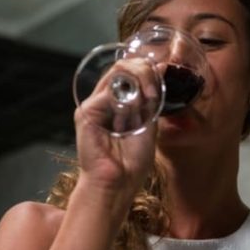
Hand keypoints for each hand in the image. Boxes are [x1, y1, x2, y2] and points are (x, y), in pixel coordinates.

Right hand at [74, 57, 160, 199]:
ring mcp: (94, 105)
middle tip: (154, 92)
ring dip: (137, 84)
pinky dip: (123, 101)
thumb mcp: (149, 124)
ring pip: (115, 74)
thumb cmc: (132, 160)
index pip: (129, 72)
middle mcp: (104, 100)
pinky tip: (130, 116)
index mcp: (118, 102)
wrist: (120, 182)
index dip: (147, 70)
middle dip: (144, 73)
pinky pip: (106, 93)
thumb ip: (150, 101)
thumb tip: (160, 73)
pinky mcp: (86, 113)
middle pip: (121, 67)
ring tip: (146, 103)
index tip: (163, 80)